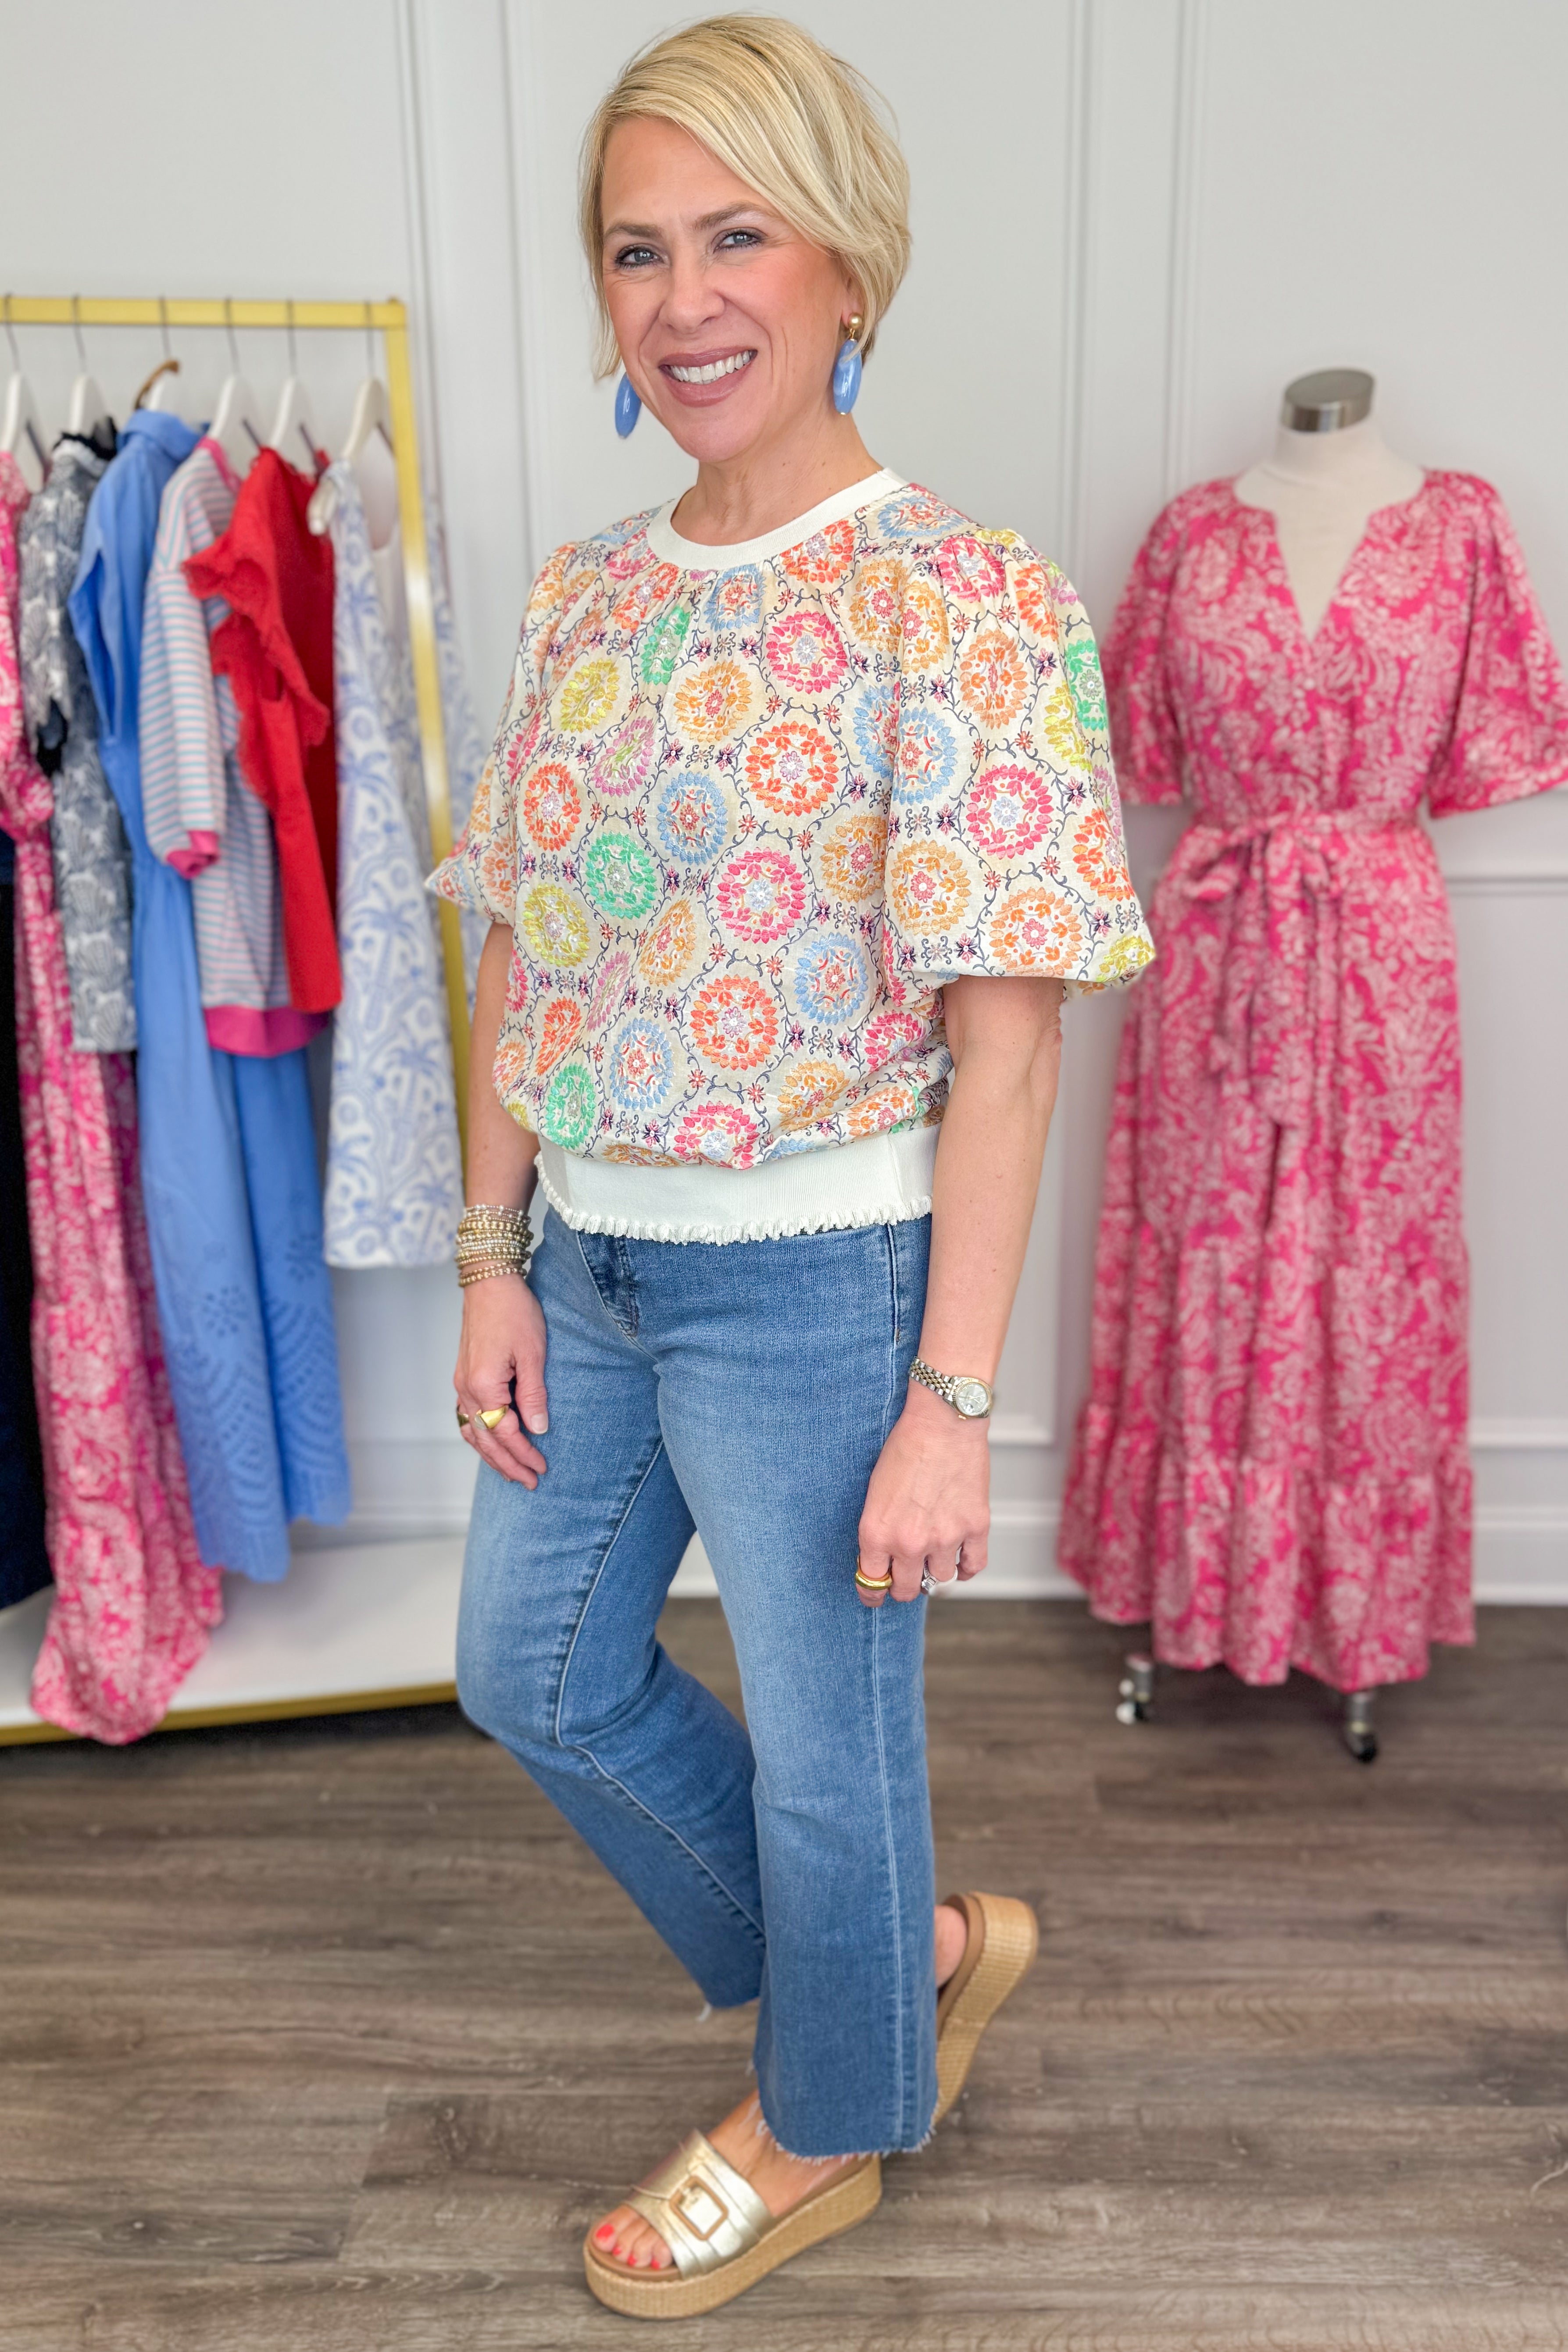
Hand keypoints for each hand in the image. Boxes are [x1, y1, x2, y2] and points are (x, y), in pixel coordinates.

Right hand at [454, 1273, 548, 1487]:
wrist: (489, 1281)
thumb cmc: (514, 1311)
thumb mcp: (533, 1353)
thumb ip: (533, 1393)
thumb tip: (537, 1429)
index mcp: (484, 1385)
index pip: (506, 1433)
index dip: (524, 1454)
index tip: (542, 1469)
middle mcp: (466, 1389)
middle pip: (486, 1440)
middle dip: (508, 1464)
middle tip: (530, 1482)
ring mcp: (461, 1383)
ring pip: (473, 1432)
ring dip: (491, 1455)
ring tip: (512, 1472)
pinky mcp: (464, 1376)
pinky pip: (467, 1417)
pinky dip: (479, 1437)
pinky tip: (491, 1444)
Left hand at [856, 1380, 989, 1607]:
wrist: (941, 1422)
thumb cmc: (905, 1447)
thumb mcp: (874, 1492)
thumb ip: (878, 1530)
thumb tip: (884, 1559)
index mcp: (877, 1533)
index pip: (872, 1583)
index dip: (873, 1592)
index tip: (876, 1594)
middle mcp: (910, 1543)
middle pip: (907, 1590)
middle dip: (904, 1586)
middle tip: (906, 1577)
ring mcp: (945, 1538)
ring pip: (941, 1581)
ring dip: (936, 1573)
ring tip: (934, 1557)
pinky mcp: (975, 1528)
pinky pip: (972, 1567)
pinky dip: (966, 1569)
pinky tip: (960, 1561)